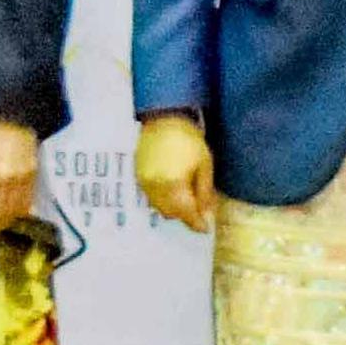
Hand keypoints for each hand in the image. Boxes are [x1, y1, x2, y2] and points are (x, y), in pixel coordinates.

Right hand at [134, 110, 216, 232]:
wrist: (164, 117)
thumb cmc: (187, 139)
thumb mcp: (204, 166)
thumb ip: (205, 194)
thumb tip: (207, 214)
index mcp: (174, 186)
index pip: (187, 215)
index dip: (198, 224)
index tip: (205, 227)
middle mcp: (156, 187)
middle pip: (172, 214)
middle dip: (185, 215)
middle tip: (198, 210)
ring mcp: (145, 182)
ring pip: (159, 207)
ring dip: (173, 208)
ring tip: (185, 197)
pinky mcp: (138, 175)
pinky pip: (150, 196)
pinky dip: (162, 198)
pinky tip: (172, 188)